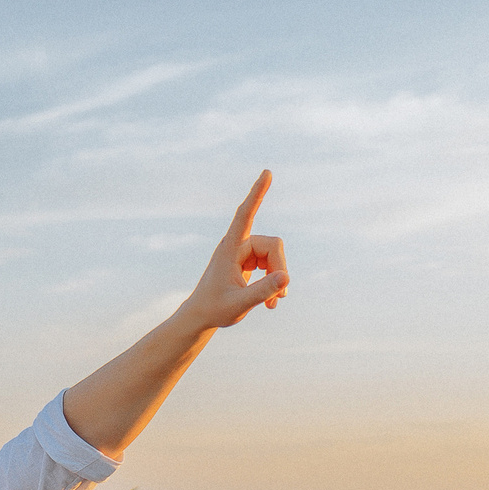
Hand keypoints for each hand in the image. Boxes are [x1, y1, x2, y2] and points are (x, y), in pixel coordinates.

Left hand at [180, 170, 288, 328]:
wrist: (202, 317)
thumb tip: (286, 278)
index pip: (245, 215)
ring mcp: (245, 253)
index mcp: (229, 248)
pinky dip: (275, 284)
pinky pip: (273, 266)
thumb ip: (262, 292)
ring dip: (278, 280)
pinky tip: (272, 304)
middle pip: (274, 245)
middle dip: (280, 269)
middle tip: (278, 297)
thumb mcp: (239, 304)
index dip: (257, 194)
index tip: (267, 172)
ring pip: (276, 256)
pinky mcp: (250, 262)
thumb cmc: (214, 310)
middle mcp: (238, 245)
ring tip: (273, 303)